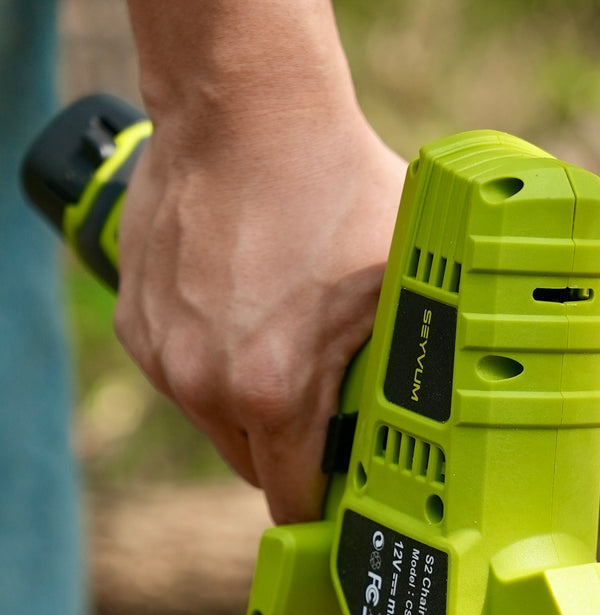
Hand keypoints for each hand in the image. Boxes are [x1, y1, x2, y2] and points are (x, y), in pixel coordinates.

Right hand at [115, 100, 405, 523]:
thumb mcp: (399, 289)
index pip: (291, 502)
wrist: (243, 106)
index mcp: (273, 394)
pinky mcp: (138, 321)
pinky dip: (214, 358)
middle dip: (293, 451)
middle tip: (332, 410)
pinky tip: (247, 308)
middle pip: (253, 466)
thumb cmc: (332, 188)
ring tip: (289, 341)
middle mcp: (206, 387)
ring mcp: (165, 355)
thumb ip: (407, 370)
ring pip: (216, 419)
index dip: (325, 507)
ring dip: (252, 402)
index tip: (347, 501)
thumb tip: (446, 428)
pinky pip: (183, 370)